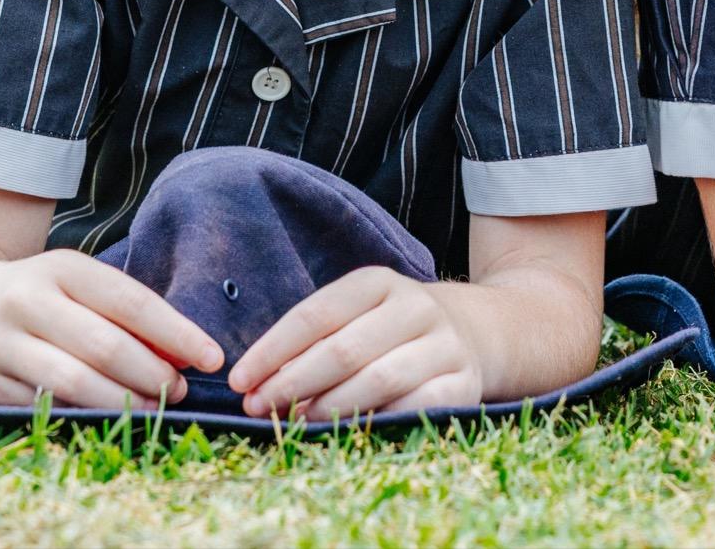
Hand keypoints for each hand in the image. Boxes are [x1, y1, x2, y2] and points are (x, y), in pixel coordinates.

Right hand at [0, 249, 223, 409]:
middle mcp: (28, 300)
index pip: (131, 302)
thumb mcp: (78, 284)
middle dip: (153, 374)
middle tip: (182, 390)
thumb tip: (185, 353)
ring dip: (123, 402)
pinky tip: (111, 418)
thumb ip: (126, 313)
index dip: (177, 333)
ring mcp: (3, 343)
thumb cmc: (40, 296)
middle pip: (105, 346)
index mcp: (62, 267)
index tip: (212, 358)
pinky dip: (84, 415)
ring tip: (155, 408)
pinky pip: (46, 406)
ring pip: (74, 382)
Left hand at [227, 268, 481, 420]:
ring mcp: (444, 345)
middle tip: (258, 408)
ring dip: (330, 406)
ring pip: (380, 379)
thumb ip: (312, 340)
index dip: (272, 350)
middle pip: (344, 349)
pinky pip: (416, 407)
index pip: (316, 314)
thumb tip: (255, 381)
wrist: (476, 332)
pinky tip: (348, 432)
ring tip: (296, 421)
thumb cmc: (391, 329)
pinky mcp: (463, 383)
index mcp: (379, 282)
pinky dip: (378, 422)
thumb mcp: (356, 315)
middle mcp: (415, 307)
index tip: (238, 380)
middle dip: (293, 383)